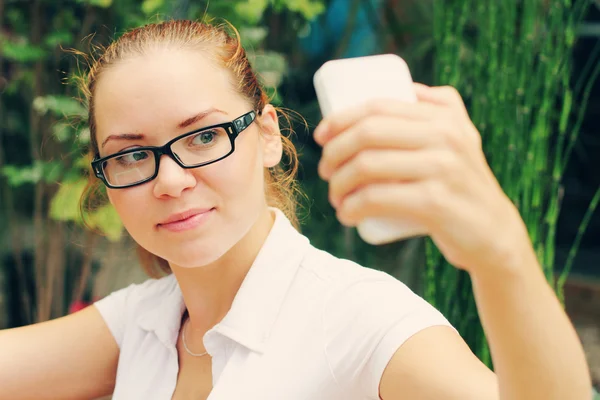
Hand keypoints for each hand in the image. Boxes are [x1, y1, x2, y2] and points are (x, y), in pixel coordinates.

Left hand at [314, 83, 534, 274]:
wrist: (493, 232)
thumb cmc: (462, 183)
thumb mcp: (462, 137)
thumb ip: (443, 106)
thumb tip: (409, 87)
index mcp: (444, 116)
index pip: (378, 107)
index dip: (340, 119)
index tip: (321, 137)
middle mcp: (446, 137)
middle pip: (368, 133)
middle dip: (334, 151)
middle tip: (325, 171)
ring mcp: (442, 169)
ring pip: (368, 165)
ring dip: (338, 183)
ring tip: (335, 196)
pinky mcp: (436, 203)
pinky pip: (377, 198)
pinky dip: (352, 207)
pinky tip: (345, 214)